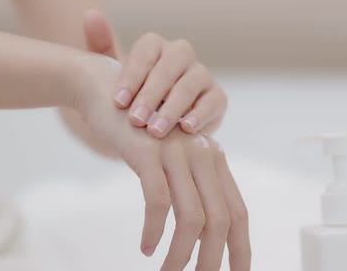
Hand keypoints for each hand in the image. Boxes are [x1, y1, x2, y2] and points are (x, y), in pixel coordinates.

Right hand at [72, 55, 250, 270]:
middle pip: (220, 220)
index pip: (238, 211)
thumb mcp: (170, 157)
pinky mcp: (148, 152)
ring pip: (192, 217)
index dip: (241, 247)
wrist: (105, 92)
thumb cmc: (137, 132)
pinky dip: (153, 230)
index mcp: (213, 159)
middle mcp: (202, 155)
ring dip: (181, 254)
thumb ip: (188, 184)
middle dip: (212, 260)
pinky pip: (158, 201)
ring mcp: (176, 152)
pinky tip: (145, 246)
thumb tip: (199, 229)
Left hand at [83, 10, 226, 138]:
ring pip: (191, 83)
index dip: (132, 75)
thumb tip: (90, 14)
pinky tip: (185, 129)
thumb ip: (100, 45)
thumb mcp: (110, 74)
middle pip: (170, 65)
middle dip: (151, 94)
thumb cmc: (130, 97)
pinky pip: (213, 101)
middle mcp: (181, 55)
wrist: (150, 126)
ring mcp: (201, 75)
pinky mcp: (216, 98)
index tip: (118, 102)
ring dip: (172, 107)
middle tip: (135, 120)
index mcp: (155, 46)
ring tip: (155, 131)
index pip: (146, 50)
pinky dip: (201, 114)